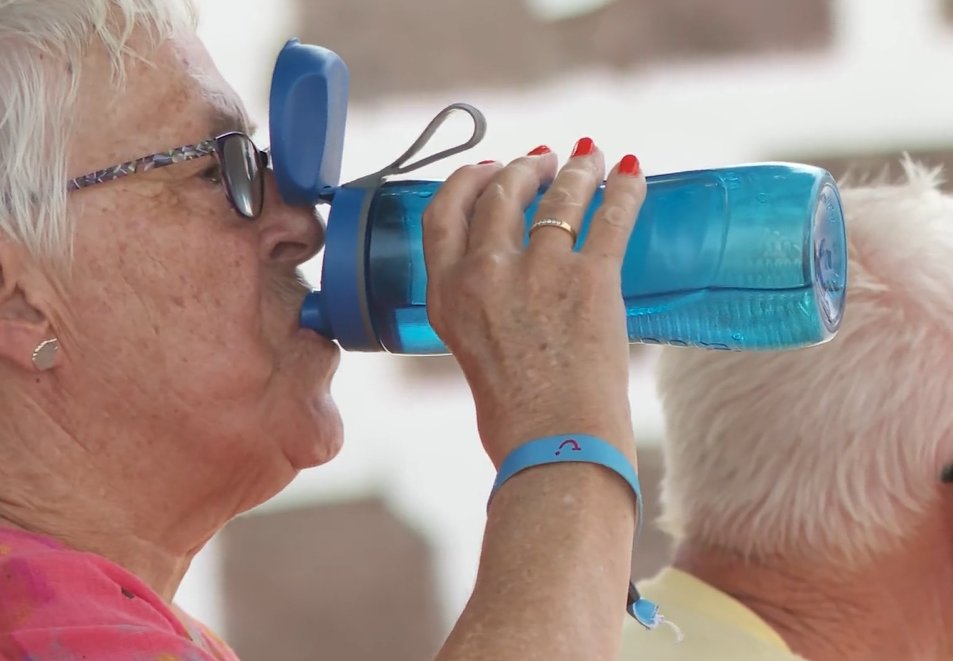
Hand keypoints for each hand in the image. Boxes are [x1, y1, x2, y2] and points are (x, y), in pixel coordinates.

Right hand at [422, 139, 645, 464]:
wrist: (556, 447)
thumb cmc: (514, 417)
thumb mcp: (470, 353)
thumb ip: (479, 311)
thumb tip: (508, 294)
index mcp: (447, 294)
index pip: (444, 213)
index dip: (467, 180)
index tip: (488, 168)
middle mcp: (484, 273)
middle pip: (500, 192)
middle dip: (524, 168)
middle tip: (544, 162)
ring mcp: (538, 272)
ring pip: (557, 196)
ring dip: (576, 170)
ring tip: (589, 159)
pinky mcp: (590, 280)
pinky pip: (611, 216)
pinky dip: (625, 189)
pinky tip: (632, 173)